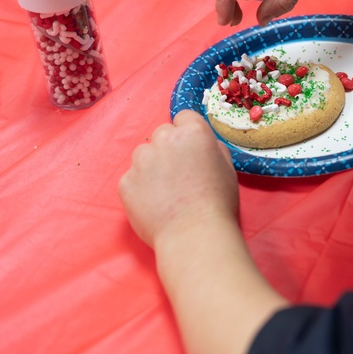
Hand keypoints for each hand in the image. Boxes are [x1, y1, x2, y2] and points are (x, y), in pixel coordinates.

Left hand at [118, 110, 238, 249]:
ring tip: (167, 194)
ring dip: (152, 168)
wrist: (194, 236)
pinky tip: (155, 205)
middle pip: (161, 134)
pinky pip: (132, 179)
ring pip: (144, 155)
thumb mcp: (227, 168)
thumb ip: (211, 148)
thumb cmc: (217, 205)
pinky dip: (140, 189)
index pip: (183, 117)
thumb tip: (199, 144)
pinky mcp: (125, 182)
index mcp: (192, 132)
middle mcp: (164, 139)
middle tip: (179, 176)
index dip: (187, 134)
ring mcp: (141, 160)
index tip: (189, 151)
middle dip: (168, 150)